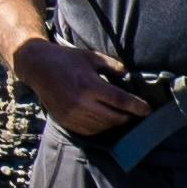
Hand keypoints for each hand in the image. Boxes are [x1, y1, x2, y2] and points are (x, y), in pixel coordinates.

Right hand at [10, 36, 152, 139]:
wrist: (38, 68)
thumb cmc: (67, 59)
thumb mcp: (92, 57)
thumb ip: (112, 65)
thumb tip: (128, 74)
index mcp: (89, 85)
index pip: (120, 101)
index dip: (136, 107)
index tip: (148, 110)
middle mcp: (81, 103)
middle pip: (113, 117)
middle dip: (128, 117)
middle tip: (136, 113)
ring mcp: (72, 114)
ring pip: (102, 126)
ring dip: (115, 123)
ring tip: (122, 116)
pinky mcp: (65, 121)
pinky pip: (88, 130)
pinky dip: (101, 127)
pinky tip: (106, 120)